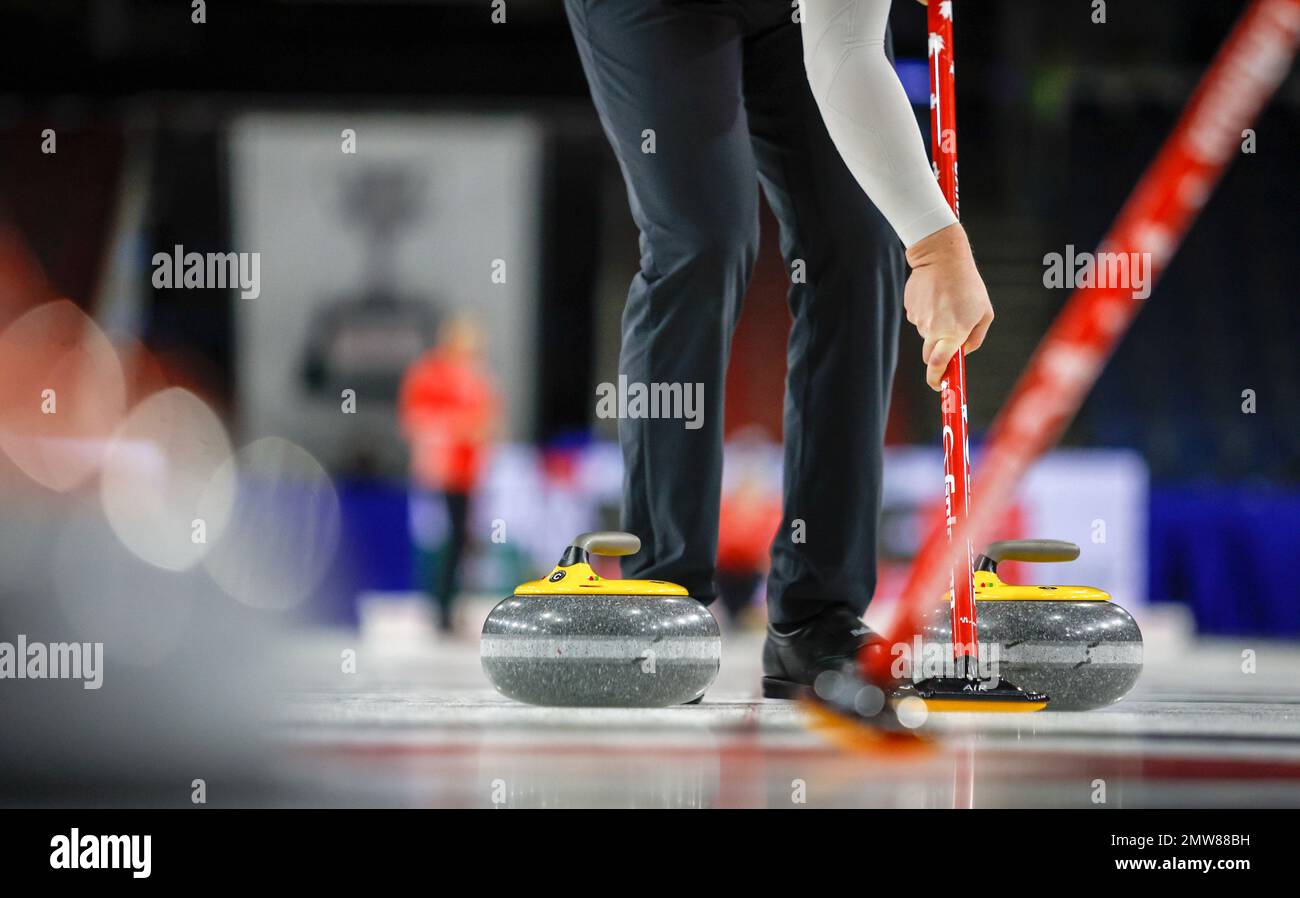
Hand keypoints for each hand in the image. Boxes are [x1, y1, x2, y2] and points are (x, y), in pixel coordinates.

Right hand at [903, 223, 993, 390]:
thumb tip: (962, 353)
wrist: (941, 257)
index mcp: (953, 332)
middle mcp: (933, 329)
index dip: (937, 380)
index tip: (940, 386)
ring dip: (936, 329)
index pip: (939, 365)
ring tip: (947, 305)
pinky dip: (928, 315)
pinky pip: (920, 320)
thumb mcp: (985, 312)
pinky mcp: (910, 310)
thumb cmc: (968, 285)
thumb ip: (975, 338)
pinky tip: (936, 298)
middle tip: (949, 342)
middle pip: (929, 357)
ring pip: (926, 335)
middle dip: (938, 356)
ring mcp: (919, 320)